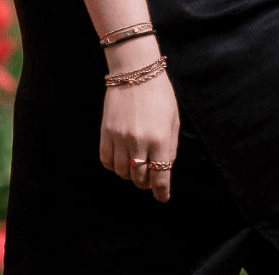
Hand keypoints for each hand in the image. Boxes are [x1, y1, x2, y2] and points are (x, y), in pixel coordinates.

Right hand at [99, 39, 178, 201]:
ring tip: (135, 165)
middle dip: (145, 182)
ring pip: (122, 172)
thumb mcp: (173, 120)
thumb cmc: (159, 95)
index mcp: (160, 139)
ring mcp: (120, 138)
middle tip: (149, 178)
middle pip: (139, 178)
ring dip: (129, 174)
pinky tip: (121, 159)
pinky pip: (107, 161)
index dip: (161, 192)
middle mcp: (140, 142)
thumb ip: (169, 147)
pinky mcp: (106, 134)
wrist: (135, 73)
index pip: (160, 176)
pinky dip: (114, 165)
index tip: (162, 198)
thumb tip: (163, 169)